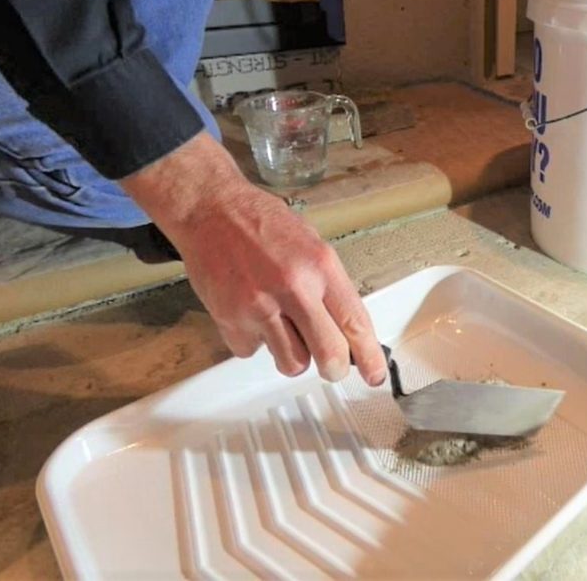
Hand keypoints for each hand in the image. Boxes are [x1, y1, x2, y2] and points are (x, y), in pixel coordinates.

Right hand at [120, 133, 385, 384]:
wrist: (211, 210)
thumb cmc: (262, 223)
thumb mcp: (311, 244)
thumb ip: (328, 286)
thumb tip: (347, 329)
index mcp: (320, 266)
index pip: (355, 322)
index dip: (369, 356)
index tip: (375, 375)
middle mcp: (293, 287)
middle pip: (329, 353)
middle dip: (334, 368)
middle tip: (332, 367)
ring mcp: (259, 305)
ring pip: (292, 362)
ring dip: (293, 355)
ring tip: (283, 328)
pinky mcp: (229, 318)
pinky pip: (252, 352)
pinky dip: (254, 341)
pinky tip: (250, 313)